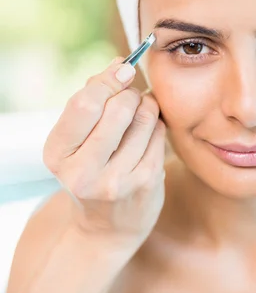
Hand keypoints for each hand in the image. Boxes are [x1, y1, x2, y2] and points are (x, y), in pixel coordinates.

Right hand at [43, 57, 165, 243]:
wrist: (106, 227)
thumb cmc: (90, 169)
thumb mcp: (76, 141)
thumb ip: (91, 101)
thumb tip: (120, 65)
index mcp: (58, 155)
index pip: (84, 104)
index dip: (107, 80)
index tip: (123, 68)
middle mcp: (84, 172)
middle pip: (119, 109)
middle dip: (130, 93)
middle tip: (131, 95)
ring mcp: (118, 181)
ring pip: (145, 118)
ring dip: (147, 106)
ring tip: (141, 112)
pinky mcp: (146, 184)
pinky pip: (161, 135)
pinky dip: (158, 126)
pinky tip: (149, 133)